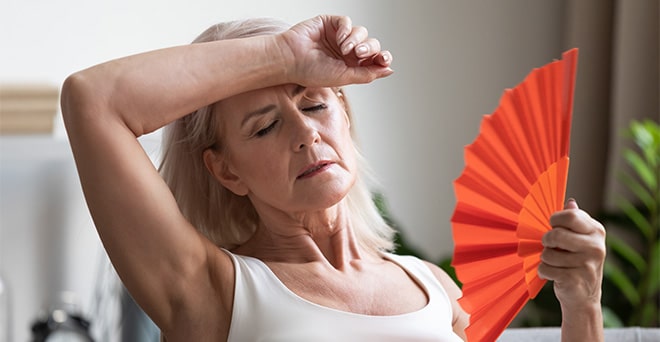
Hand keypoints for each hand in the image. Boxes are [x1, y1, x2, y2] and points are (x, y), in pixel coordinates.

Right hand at [278, 15, 392, 86]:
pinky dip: (346, 30)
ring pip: (361, 32)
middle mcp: (346, 51)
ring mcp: (338, 36)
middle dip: (369, 49)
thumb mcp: (344, 77)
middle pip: (370, 45)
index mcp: (351, 65)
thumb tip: (389, 70)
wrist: (291, 60)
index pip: (373, 59)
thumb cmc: (311, 72)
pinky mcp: (330, 23)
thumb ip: (367, 74)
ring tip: (345, 49)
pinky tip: (339, 39)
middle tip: (358, 54)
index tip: (384, 59)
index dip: (382, 58)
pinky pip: (347, 22)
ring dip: (356, 40)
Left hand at [538, 199, 605, 309]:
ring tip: (556, 263)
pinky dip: (544, 272)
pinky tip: (554, 275)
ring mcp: (587, 264)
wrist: (584, 296)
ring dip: (545, 259)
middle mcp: (595, 246)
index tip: (553, 226)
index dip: (555, 220)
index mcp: (596, 231)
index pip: (570, 215)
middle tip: (550, 246)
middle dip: (546, 241)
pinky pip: (545, 269)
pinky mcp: (576, 280)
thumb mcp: (579, 239)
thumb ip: (574, 221)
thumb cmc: (577, 261)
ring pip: (548, 254)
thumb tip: (570, 202)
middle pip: (556, 234)